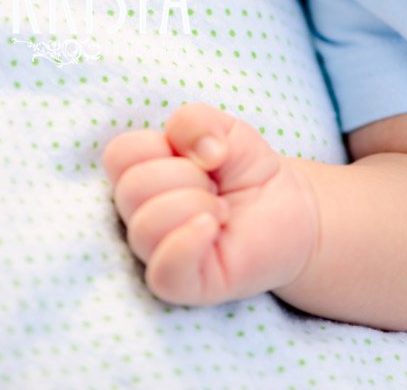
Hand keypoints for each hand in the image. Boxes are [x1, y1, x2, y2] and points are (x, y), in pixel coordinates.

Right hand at [102, 103, 317, 305]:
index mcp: (140, 174)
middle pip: (131, 188)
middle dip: (186, 176)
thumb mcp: (225, 128)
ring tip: (222, 210)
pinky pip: (163, 271)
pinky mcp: (181, 284)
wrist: (287, 208)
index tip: (196, 154)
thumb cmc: (244, 170)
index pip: (119, 154)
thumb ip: (195, 121)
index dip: (161, 145)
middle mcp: (140, 214)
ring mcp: (158, 252)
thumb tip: (202, 153)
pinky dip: (188, 243)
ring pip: (145, 226)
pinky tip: (214, 228)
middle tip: (215, 186)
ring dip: (196, 205)